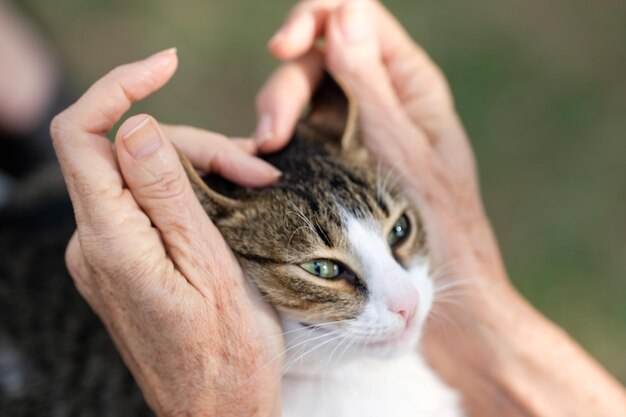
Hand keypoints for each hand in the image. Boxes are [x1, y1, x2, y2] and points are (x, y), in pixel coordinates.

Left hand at [51, 49, 282, 416]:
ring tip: (256, 183)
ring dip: (198, 167)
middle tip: (257, 167)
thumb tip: (137, 126)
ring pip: (141, 176)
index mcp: (112, 242)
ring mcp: (106, 253)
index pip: (82, 136)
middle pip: (125, 152)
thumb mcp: (209, 266)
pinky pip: (146, 203)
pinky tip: (230, 198)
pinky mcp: (124, 261)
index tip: (166, 67)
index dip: (118, 89)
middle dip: (193, 145)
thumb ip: (166, 195)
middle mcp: (94, 243)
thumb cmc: (227, 350)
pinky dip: (187, 190)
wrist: (217, 409)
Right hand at [255, 1, 625, 415]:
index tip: (283, 47)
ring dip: (275, 115)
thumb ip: (371, 86)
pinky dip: (277, 144)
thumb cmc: (441, 230)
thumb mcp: (403, 154)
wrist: (449, 304)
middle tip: (268, 135)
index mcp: (410, 85)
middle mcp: (378, 101)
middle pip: (318, 58)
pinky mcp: (330, 163)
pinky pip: (297, 136)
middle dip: (286, 85)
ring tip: (264, 152)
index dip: (314, 19)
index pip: (356, 18)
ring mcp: (351, 132)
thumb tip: (344, 14)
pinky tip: (263, 166)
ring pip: (301, 96)